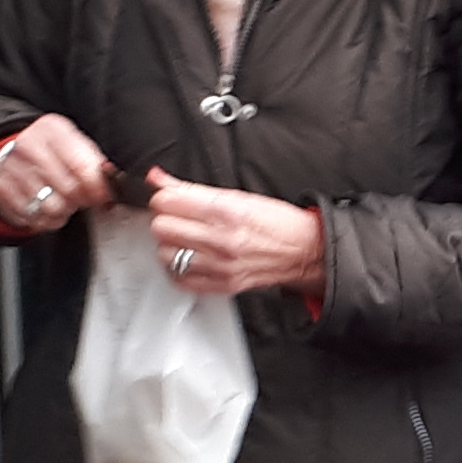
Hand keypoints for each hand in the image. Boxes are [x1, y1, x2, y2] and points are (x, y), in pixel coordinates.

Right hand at [0, 115, 114, 237]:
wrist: (13, 153)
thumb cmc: (52, 153)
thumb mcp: (74, 146)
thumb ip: (94, 163)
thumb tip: (111, 181)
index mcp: (52, 130)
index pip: (80, 164)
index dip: (97, 187)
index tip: (105, 197)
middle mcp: (28, 145)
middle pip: (68, 188)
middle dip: (82, 200)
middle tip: (83, 199)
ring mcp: (12, 166)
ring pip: (51, 206)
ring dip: (64, 211)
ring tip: (65, 203)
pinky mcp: (2, 187)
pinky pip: (33, 217)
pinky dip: (46, 219)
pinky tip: (46, 207)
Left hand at [147, 174, 325, 297]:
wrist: (304, 251)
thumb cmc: (276, 221)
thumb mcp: (236, 195)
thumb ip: (191, 188)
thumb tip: (157, 178)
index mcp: (226, 210)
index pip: (167, 202)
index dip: (164, 198)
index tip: (171, 200)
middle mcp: (222, 239)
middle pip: (161, 228)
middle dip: (165, 220)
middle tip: (178, 218)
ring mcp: (221, 265)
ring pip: (165, 254)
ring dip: (171, 245)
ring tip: (185, 239)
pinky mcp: (221, 285)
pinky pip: (179, 279)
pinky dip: (178, 268)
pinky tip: (189, 258)